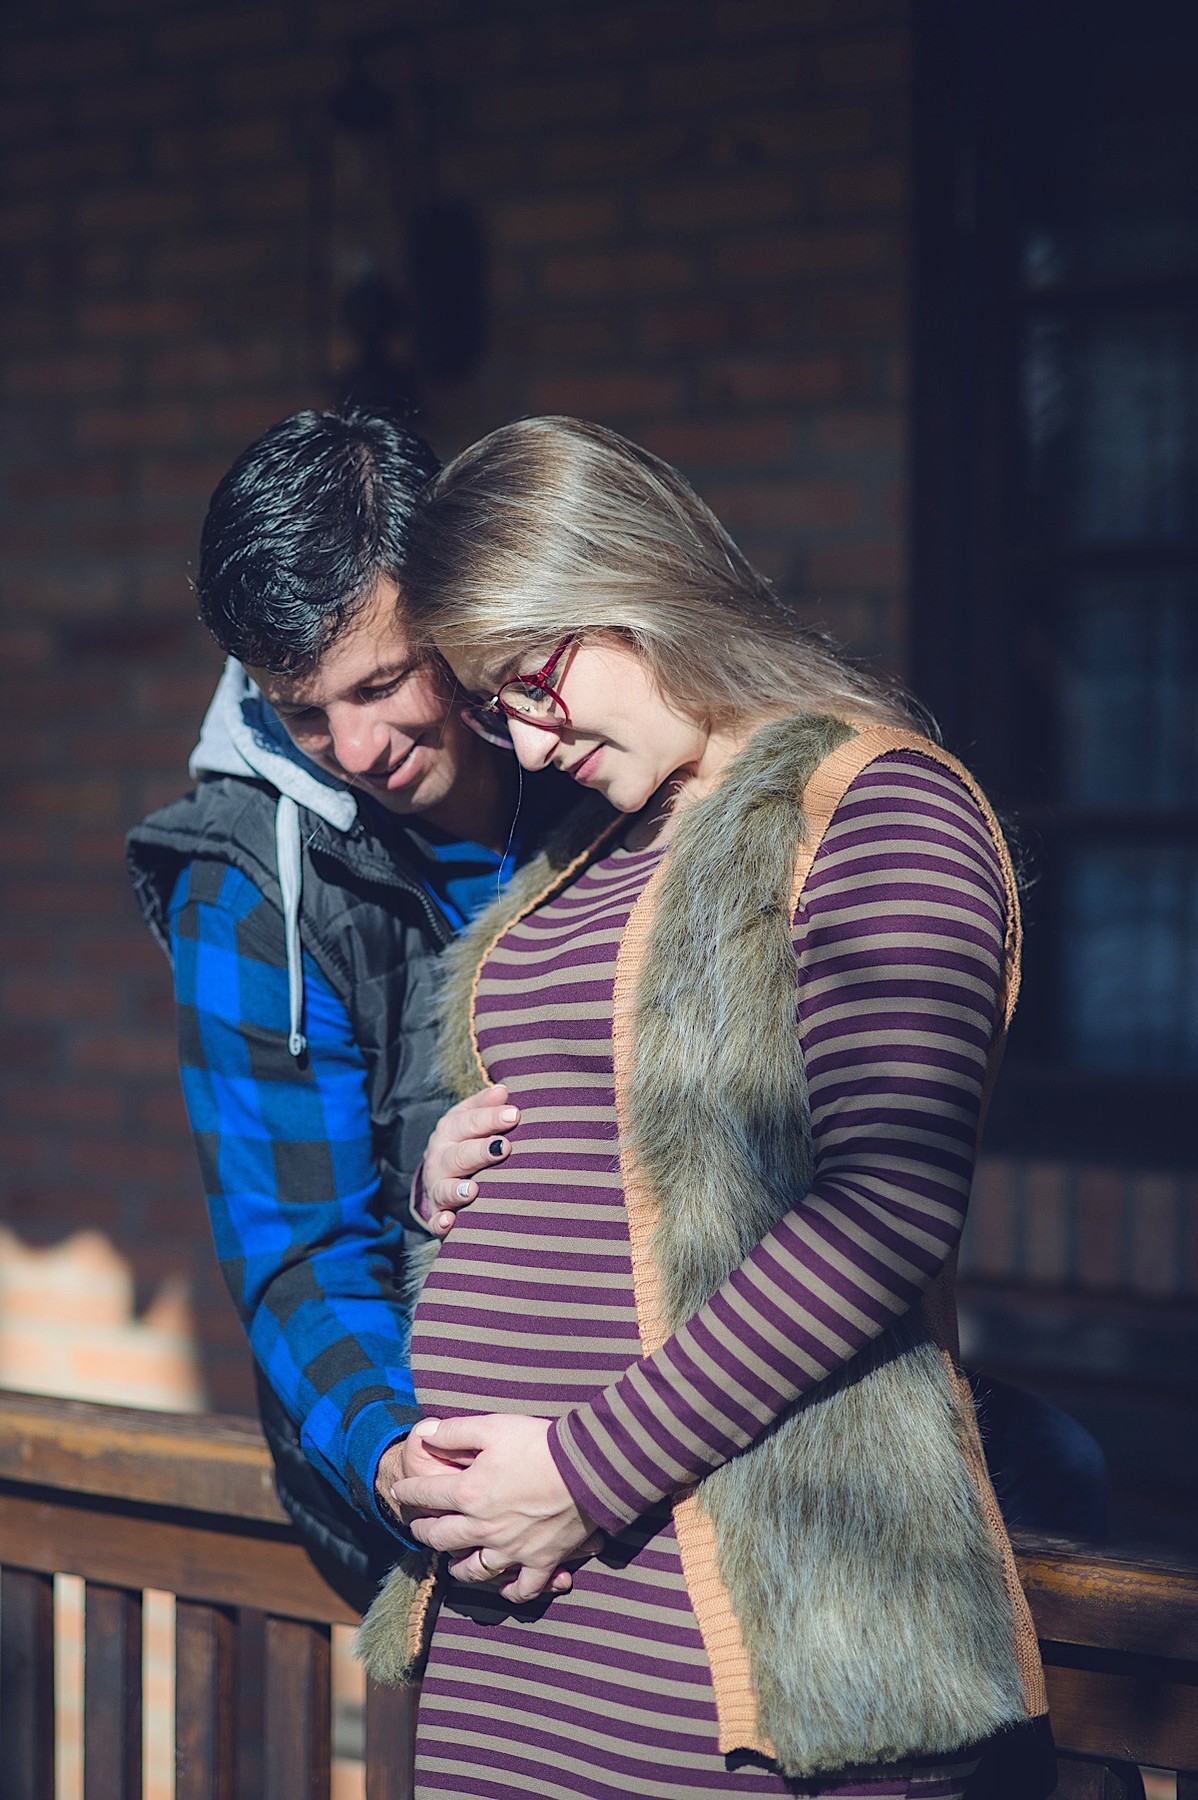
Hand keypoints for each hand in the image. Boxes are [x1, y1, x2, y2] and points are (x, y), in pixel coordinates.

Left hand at [389, 1414, 601, 1603]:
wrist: (587, 1468)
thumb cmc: (539, 1444)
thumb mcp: (492, 1426)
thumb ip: (455, 1432)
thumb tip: (426, 1434)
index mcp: (469, 1493)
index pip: (426, 1495)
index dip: (409, 1491)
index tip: (400, 1490)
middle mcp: (483, 1528)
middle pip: (442, 1537)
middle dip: (424, 1531)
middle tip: (418, 1527)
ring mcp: (512, 1549)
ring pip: (474, 1570)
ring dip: (457, 1568)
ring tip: (451, 1564)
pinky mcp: (541, 1561)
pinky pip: (521, 1589)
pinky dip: (511, 1592)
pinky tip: (504, 1588)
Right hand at [419, 1083, 519, 1237]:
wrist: (439, 1177)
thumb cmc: (466, 1142)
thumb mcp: (471, 1119)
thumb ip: (486, 1105)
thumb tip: (504, 1089)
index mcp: (450, 1130)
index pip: (468, 1121)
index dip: (490, 1118)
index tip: (514, 1115)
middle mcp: (440, 1157)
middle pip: (459, 1154)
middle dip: (480, 1151)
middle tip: (504, 1147)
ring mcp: (436, 1186)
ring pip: (444, 1187)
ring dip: (456, 1189)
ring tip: (473, 1189)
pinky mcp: (437, 1214)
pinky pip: (436, 1221)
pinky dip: (441, 1223)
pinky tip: (450, 1222)